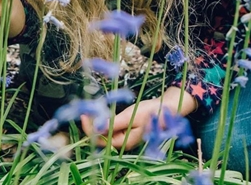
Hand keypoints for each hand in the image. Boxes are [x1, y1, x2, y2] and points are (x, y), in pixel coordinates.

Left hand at [81, 88, 195, 150]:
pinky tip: (102, 110)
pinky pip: (111, 126)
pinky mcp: (126, 128)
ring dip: (97, 121)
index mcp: (126, 142)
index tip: (84, 115)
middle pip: (101, 137)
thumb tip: (96, 128)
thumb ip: (113, 123)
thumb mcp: (131, 116)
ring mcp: (125, 135)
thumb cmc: (151, 112)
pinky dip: (105, 119)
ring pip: (105, 131)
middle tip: (85, 109)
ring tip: (93, 108)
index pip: (102, 140)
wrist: (167, 108)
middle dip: (92, 124)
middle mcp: (123, 141)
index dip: (90, 130)